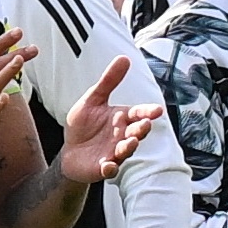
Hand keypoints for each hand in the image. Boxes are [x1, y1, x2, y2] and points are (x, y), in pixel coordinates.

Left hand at [51, 70, 159, 189]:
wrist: (69, 150)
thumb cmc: (85, 124)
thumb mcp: (93, 99)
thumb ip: (108, 81)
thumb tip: (124, 57)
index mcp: (122, 118)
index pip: (138, 113)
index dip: (148, 112)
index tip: (158, 110)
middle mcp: (122, 136)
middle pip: (136, 132)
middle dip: (141, 129)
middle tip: (144, 124)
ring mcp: (114, 153)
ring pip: (126, 151)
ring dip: (129, 147)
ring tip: (131, 142)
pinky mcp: (103, 168)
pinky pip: (109, 169)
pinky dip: (110, 168)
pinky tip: (108, 165)